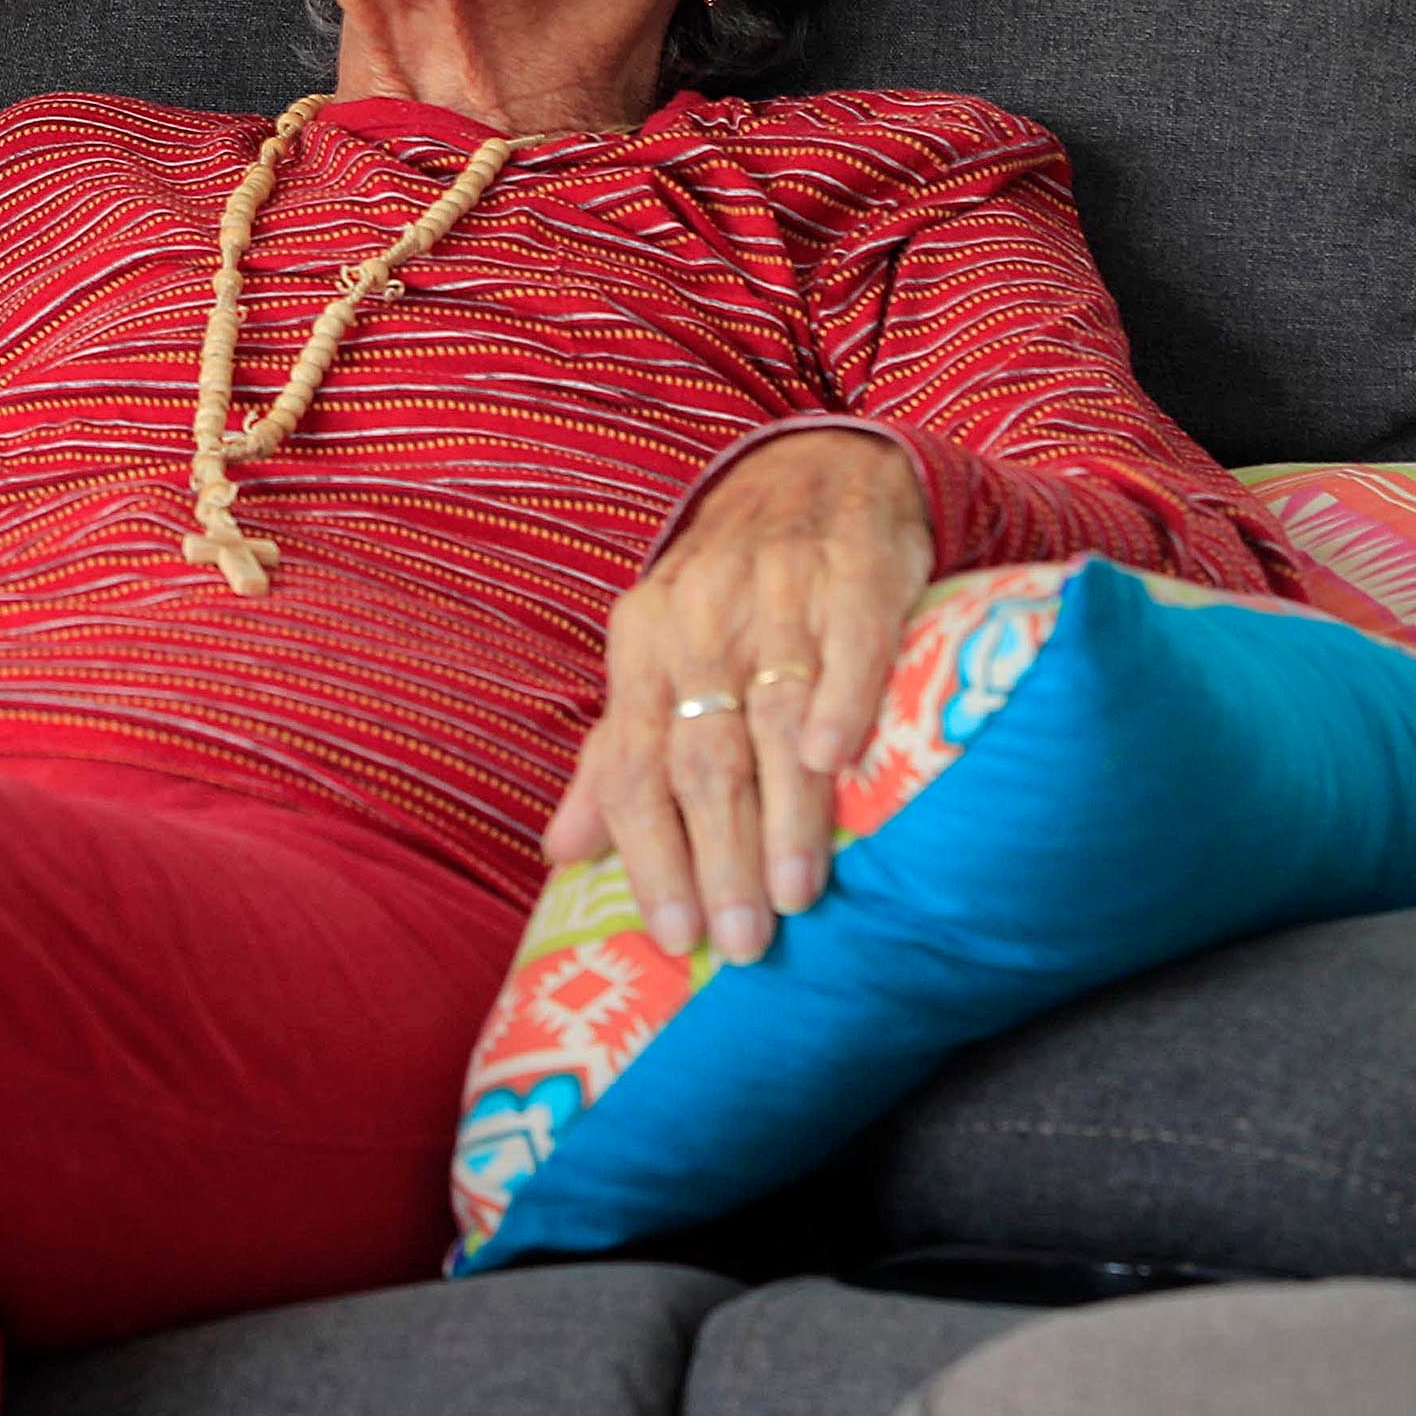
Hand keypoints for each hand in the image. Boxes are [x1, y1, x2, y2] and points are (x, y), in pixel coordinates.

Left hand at [546, 430, 932, 965]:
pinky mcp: (855, 568)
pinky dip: (841, 698)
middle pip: (700, 753)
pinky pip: (847, 640)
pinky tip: (834, 759)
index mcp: (641, 644)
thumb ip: (617, 757)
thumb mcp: (658, 661)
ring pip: (771, 712)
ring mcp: (778, 590)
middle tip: (741, 942)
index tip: (672, 937)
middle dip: (717, 856)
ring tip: (793, 894)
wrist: (812, 473)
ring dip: (782, 809)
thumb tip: (560, 854)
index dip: (649, 854)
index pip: (633, 763)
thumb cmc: (729, 595)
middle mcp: (700, 617)